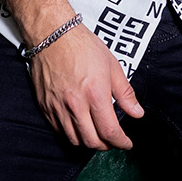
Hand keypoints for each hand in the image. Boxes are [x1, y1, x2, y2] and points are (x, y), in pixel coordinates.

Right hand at [28, 24, 144, 149]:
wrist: (52, 34)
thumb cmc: (82, 45)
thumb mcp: (112, 65)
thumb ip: (125, 93)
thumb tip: (137, 113)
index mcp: (95, 94)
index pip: (110, 132)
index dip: (121, 142)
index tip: (126, 143)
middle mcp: (75, 105)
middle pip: (92, 141)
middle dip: (106, 146)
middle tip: (112, 140)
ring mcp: (58, 107)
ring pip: (74, 140)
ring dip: (88, 142)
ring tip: (96, 135)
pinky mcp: (45, 106)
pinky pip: (58, 130)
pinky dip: (71, 134)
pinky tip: (79, 126)